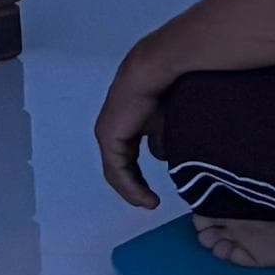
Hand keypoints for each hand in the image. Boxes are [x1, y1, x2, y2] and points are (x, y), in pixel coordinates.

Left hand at [94, 58, 166, 209]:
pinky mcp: (109, 137)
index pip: (128, 158)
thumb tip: (161, 156)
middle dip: (135, 188)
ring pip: (117, 172)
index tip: (154, 194)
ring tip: (149, 203)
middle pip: (121, 168)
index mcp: (125, 126)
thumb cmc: (165, 89)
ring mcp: (108, 134)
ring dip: (133, 191)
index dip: (139, 179)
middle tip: (150, 203)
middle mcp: (112, 130)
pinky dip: (130, 187)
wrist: (155, 70)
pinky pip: (117, 170)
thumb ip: (161, 140)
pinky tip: (144, 198)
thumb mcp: (165, 122)